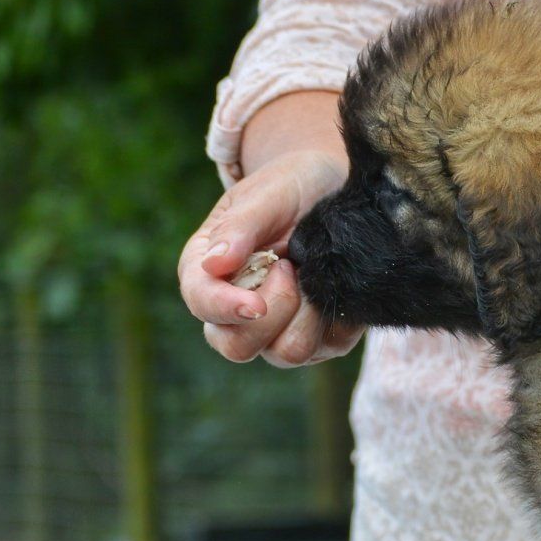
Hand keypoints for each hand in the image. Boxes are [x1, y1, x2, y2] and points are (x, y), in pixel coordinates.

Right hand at [178, 148, 361, 366]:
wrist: (339, 190)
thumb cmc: (294, 187)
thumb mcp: (269, 193)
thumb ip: (240, 227)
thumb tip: (214, 265)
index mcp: (209, 270)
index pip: (202, 303)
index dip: (224, 308)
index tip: (256, 304)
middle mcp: (238, 308)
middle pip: (236, 346)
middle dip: (271, 313)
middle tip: (290, 266)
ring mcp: (279, 329)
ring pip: (286, 353)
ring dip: (306, 316)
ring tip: (312, 272)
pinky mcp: (320, 339)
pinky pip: (327, 348)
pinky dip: (336, 319)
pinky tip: (335, 285)